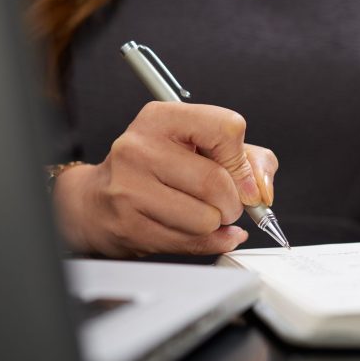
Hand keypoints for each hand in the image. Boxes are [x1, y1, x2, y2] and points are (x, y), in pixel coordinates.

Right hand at [52, 101, 278, 256]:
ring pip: (206, 218)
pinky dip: (207, 242)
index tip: (242, 178)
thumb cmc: (157, 169)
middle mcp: (140, 147)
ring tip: (200, 213)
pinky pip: (189, 242)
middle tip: (225, 203)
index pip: (227, 129)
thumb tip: (262, 190)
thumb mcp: (202, 146)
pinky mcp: (128, 225)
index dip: (242, 161)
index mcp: (162, 118)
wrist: (97, 200)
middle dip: (233, 202)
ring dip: (216, 224)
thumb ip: (248, 159)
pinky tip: (195, 231)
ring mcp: (129, 187)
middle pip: (217, 182)